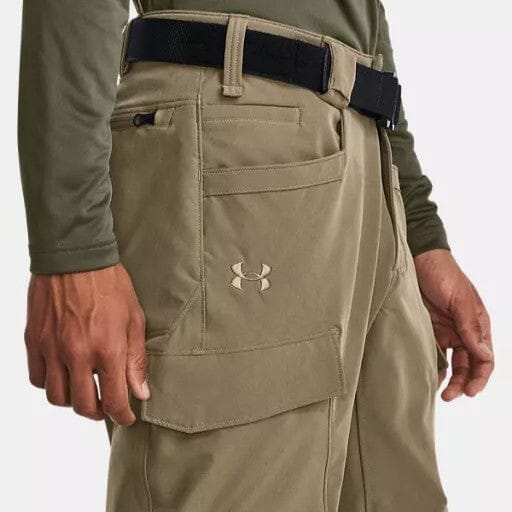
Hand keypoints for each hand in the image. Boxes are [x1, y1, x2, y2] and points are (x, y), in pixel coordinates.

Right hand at [24, 263, 148, 424]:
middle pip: (83, 406)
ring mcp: (52, 348)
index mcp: (107, 348)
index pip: (114, 401)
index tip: (127, 417)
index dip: (123, 416)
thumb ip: (136, 359)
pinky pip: (37, 378)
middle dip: (99, 413)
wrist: (75, 257)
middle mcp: (77, 354)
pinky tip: (64, 374)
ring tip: (86, 390)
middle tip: (107, 406)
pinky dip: (51, 383)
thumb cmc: (110, 285)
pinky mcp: (34, 340)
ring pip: (57, 397)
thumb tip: (141, 391)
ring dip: (73, 400)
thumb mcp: (135, 319)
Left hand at [414, 249, 493, 401]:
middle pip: (468, 364)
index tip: (470, 392)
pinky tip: (427, 374)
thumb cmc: (443, 274)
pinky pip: (432, 351)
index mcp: (478, 324)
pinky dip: (432, 364)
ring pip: (451, 362)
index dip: (480, 377)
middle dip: (462, 383)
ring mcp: (445, 330)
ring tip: (439, 392)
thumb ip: (470, 328)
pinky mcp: (427, 328)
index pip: (485, 358)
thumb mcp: (459, 299)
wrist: (418, 259)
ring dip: (448, 378)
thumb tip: (484, 356)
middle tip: (449, 397)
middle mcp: (463, 330)